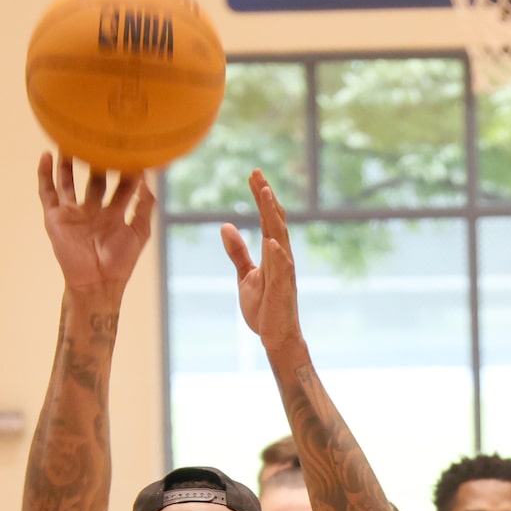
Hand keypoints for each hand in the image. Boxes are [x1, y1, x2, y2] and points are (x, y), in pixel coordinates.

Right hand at [34, 152, 152, 305]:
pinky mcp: (55, 217)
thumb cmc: (120, 262)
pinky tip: (46, 156)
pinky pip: (47, 192)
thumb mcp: (139, 232)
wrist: (96, 282)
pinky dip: (45, 174)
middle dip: (96, 161)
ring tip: (68, 142)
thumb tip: (147, 182)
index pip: (120, 186)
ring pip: (67, 181)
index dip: (126, 170)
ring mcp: (72, 213)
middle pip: (93, 179)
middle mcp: (92, 210)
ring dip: (67, 163)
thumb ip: (145, 208)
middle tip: (100, 140)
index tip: (131, 151)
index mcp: (113, 214)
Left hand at [219, 170, 303, 351]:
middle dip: (266, 197)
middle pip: (274, 220)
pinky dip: (277, 254)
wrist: (275, 336)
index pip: (266, 218)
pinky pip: (282, 269)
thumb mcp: (245, 275)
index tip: (253, 174)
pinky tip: (271, 240)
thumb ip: (237, 252)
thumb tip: (225, 226)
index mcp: (272, 252)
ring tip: (266, 194)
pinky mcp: (283, 289)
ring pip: (279, 237)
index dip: (260, 196)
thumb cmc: (264, 307)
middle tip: (257, 173)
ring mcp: (284, 271)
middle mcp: (281, 256)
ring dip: (272, 215)